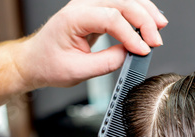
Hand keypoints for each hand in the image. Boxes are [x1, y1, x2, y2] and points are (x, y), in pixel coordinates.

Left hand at [12, 0, 167, 89]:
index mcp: (74, 17)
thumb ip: (106, 63)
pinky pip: (121, 7)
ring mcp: (90, 6)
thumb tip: (129, 56)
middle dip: (144, 20)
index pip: (111, 18)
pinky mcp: (96, 12)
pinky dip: (137, 14)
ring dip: (145, 13)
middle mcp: (82, 5)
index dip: (131, 35)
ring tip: (159, 28)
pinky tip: (148, 23)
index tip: (143, 50)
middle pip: (122, 2)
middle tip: (156, 40)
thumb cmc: (49, 63)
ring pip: (125, 0)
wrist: (35, 61)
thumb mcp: (77, 71)